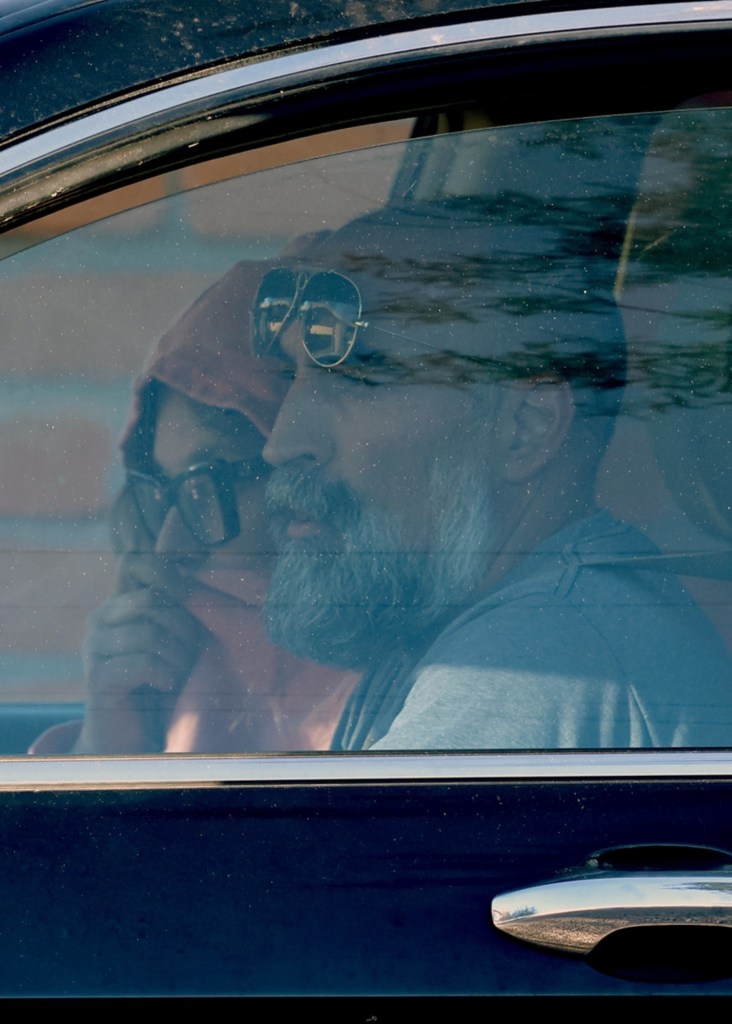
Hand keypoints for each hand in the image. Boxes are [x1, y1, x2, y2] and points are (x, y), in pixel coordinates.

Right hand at [73, 554, 206, 753]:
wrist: (133, 735)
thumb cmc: (160, 682)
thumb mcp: (173, 640)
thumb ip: (180, 610)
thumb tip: (208, 583)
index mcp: (117, 604)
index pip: (141, 567)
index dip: (173, 580)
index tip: (197, 610)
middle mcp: (99, 619)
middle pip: (152, 600)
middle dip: (183, 628)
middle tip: (192, 657)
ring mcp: (93, 647)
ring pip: (150, 633)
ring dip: (177, 658)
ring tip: (180, 676)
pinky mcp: (96, 678)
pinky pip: (144, 663)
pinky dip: (166, 675)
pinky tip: (166, 687)